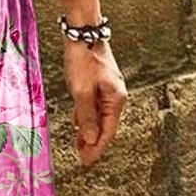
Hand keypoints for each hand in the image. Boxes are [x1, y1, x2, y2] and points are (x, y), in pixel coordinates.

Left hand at [63, 39, 127, 166]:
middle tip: (82, 159)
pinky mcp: (99, 83)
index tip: (87, 162)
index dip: (97, 148)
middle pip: (105, 126)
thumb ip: (87, 116)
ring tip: (79, 147)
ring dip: (89, 132)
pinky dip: (86, 118)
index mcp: (116, 99)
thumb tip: (91, 140)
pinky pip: (93, 106)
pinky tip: (79, 125)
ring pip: (99, 117)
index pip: (108, 131)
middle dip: (93, 143)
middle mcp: (115, 96)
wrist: (83, 33)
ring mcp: (108, 90)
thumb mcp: (82, 91)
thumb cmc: (83, 60)